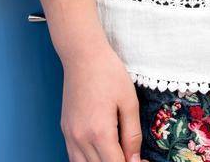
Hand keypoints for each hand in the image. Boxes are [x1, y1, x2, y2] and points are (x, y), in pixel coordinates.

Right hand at [59, 37, 142, 161]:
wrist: (83, 57)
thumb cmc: (109, 74)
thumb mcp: (129, 102)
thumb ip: (132, 134)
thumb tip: (135, 159)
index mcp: (99, 132)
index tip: (143, 161)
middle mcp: (80, 139)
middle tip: (134, 158)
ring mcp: (69, 136)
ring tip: (118, 154)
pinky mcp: (65, 131)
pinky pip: (74, 156)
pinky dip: (88, 160)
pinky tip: (102, 153)